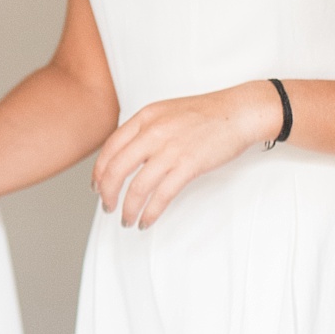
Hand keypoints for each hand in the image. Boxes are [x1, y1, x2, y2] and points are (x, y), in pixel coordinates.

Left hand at [91, 81, 281, 226]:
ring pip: (137, 187)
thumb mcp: (166, 112)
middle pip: (116, 169)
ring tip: (127, 219)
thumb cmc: (206, 114)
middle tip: (107, 207)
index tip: (96, 186)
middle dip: (107, 193)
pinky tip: (147, 220)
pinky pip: (161, 195)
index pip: (110, 148)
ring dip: (128, 208)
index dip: (98, 171)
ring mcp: (170, 149)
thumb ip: (145, 130)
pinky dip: (150, 212)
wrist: (238, 112)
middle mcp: (153, 132)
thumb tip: (127, 155)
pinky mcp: (189, 165)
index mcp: (145, 117)